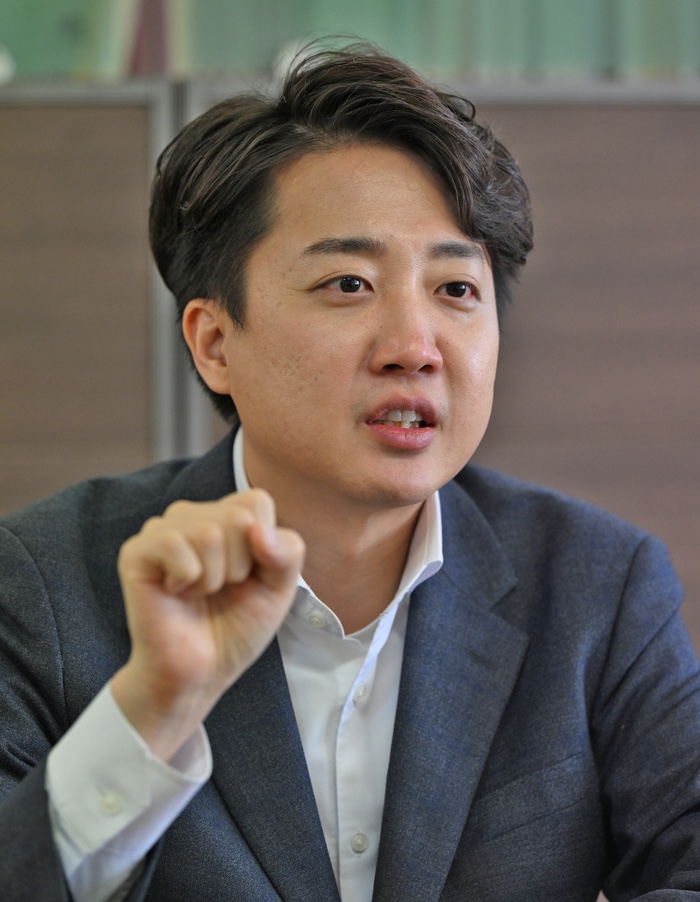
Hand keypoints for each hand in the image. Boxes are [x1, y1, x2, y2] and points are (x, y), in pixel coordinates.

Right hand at [111, 489, 303, 759]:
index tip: (248, 576)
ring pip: (208, 533)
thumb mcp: (279, 588)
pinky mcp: (136, 552)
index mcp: (225, 516)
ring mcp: (162, 530)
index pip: (256, 502)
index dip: (263, 547)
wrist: (200, 671)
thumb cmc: (235, 627)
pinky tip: (176, 593)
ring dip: (213, 579)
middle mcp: (192, 515)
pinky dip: (187, 580)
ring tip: (198, 594)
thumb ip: (287, 552)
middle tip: (220, 590)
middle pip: (237, 517)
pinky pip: (174, 546)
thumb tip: (258, 530)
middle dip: (239, 567)